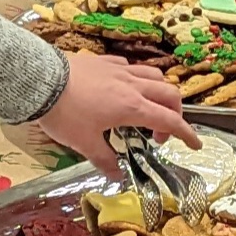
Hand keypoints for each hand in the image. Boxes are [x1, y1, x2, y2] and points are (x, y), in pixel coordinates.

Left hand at [35, 53, 192, 175]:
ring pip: (154, 76)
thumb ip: (103, 159)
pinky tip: (125, 88)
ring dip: (160, 92)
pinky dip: (138, 79)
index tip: (195, 144)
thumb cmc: (64, 114)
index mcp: (132, 108)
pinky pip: (132, 67)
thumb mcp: (83, 143)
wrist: (40, 80)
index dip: (186, 134)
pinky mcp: (104, 61)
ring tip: (149, 107)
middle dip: (175, 113)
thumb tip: (116, 174)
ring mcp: (119, 70)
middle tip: (162, 132)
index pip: (169, 121)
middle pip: (169, 94)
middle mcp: (132, 86)